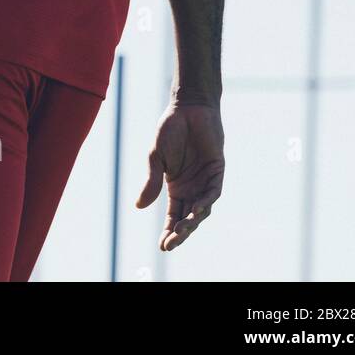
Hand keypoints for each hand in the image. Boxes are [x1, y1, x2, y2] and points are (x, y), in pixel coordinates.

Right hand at [136, 102, 224, 250]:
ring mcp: (205, 181)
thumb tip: (138, 207)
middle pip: (187, 218)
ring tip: (181, 230)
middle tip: (170, 244)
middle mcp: (192, 188)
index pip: (173, 216)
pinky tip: (195, 210)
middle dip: (180, 233)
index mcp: (176, 187)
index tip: (162, 246)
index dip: (168, 232)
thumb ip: (151, 181)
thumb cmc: (171, 129)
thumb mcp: (156, 157)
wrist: (188, 108)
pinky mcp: (216, 171)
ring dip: (192, 221)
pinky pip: (212, 192)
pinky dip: (205, 203)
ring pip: (201, 209)